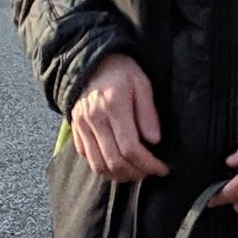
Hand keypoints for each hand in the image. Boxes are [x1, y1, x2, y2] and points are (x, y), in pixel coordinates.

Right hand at [69, 53, 167, 182]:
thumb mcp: (141, 84)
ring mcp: (81, 126)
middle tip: (150, 172)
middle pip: (114, 161)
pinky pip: (87, 157)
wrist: (90, 62)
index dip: (148, 164)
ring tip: (134, 172)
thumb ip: (148, 113)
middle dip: (135, 173)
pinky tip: (117, 163)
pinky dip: (103, 167)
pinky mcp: (75, 129)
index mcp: (113, 106)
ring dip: (118, 175)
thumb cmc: (121, 71)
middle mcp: (94, 119)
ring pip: (98, 165)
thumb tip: (154, 141)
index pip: (130, 148)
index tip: (162, 169)